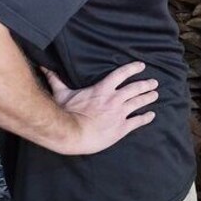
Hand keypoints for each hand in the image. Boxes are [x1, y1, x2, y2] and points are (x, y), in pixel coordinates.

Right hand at [41, 61, 157, 154]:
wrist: (72, 134)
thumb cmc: (66, 113)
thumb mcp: (62, 93)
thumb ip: (56, 79)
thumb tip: (44, 66)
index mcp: (103, 89)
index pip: (122, 74)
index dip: (133, 68)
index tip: (142, 66)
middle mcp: (115, 99)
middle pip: (135, 88)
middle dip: (146, 84)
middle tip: (154, 82)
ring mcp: (120, 113)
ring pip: (139, 102)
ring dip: (149, 98)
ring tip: (155, 94)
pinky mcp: (122, 128)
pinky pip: (137, 121)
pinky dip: (146, 117)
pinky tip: (151, 115)